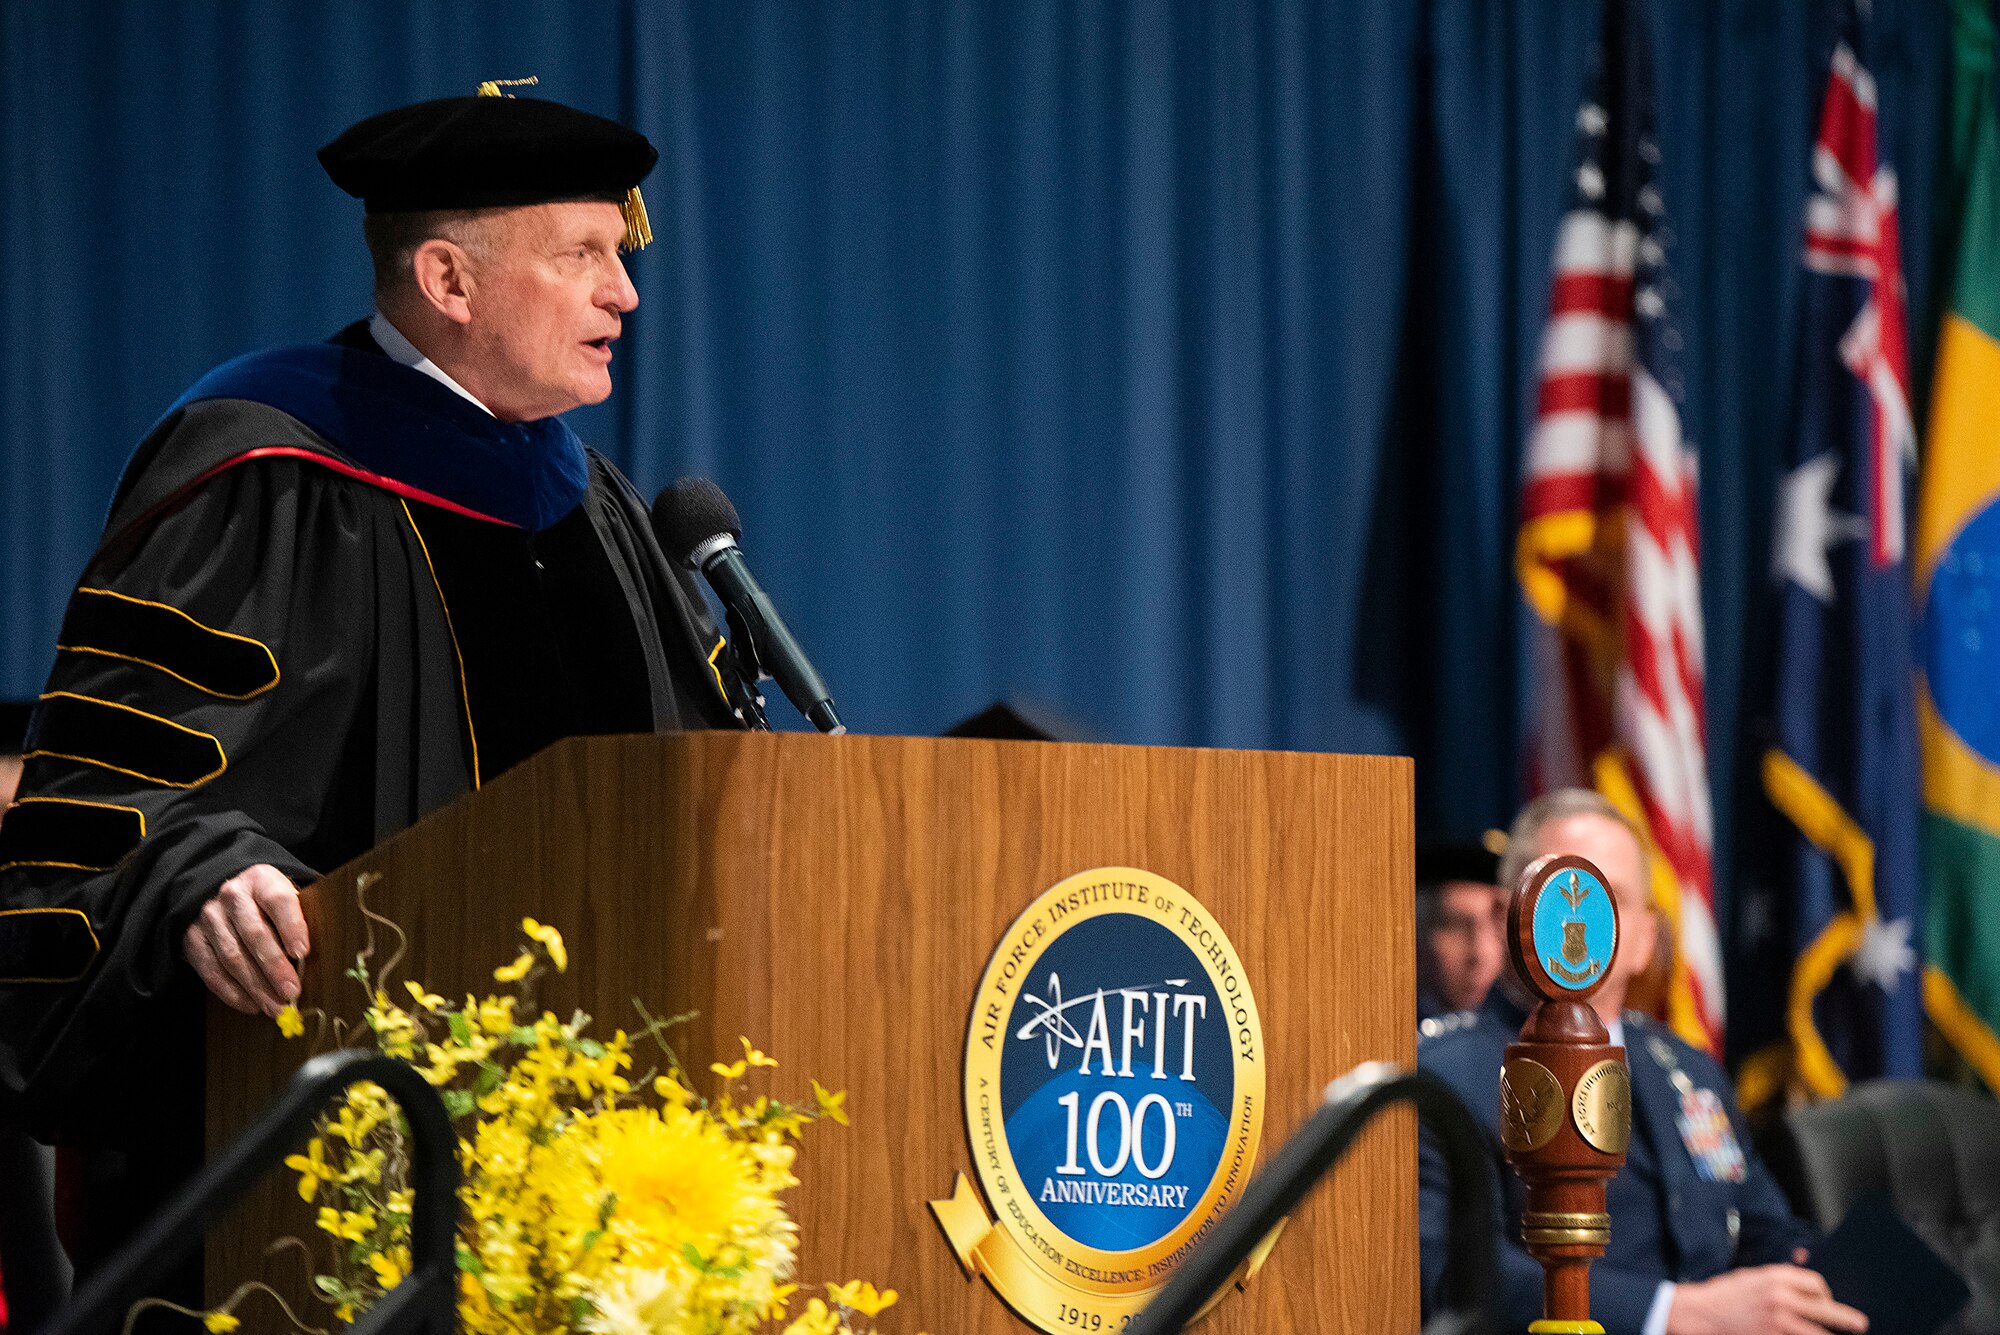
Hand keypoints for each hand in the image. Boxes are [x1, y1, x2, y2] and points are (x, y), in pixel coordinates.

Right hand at [182, 864, 309, 1015]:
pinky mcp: (192, 940)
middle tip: (292, 992)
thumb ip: (299, 917)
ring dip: (256, 987)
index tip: (303, 953)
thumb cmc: (266, 901)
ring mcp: (208, 918)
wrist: (221, 893)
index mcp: (260, 879)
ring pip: (233, 957)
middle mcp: (231, 896)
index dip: (291, 927)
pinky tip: (252, 1005)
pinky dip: (233, 993)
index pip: (278, 900)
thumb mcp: (285, 895)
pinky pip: (212, 971)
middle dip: (275, 968)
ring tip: (276, 1007)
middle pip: (254, 934)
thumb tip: (311, 958)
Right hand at [1666, 1263, 1867, 1334]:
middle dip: (1846, 1319)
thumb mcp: (1752, 1278)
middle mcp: (1781, 1299)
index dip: (1826, 1293)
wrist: (1700, 1314)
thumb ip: (1779, 1282)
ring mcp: (1778, 1322)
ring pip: (1818, 1333)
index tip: (1827, 1301)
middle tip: (1860, 1325)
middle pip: (1826, 1309)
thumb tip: (1808, 1289)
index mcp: (1776, 1277)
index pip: (1816, 1284)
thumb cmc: (1725, 1294)